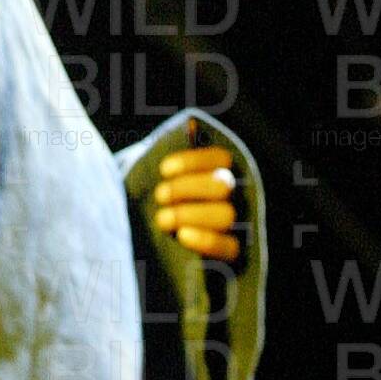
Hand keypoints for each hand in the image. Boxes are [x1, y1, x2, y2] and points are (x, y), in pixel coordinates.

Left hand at [153, 140, 240, 261]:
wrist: (145, 244)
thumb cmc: (153, 202)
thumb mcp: (157, 174)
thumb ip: (172, 149)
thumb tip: (192, 125)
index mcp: (219, 172)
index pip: (219, 158)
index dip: (193, 162)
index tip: (163, 170)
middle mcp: (233, 197)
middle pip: (222, 185)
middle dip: (187, 189)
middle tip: (160, 196)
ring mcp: (235, 226)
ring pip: (226, 214)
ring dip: (191, 214)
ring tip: (162, 219)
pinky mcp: (231, 254)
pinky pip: (230, 247)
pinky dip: (207, 240)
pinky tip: (183, 235)